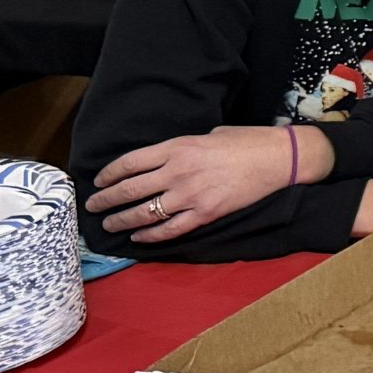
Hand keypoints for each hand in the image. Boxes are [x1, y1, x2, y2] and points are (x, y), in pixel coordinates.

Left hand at [88, 126, 305, 244]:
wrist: (278, 159)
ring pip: (144, 213)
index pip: (130, 163)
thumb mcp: (207, 135)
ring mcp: (191, 196)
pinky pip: (169, 229)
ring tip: (109, 224)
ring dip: (121, 220)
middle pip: (130, 189)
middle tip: (93, 206)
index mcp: (178, 147)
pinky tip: (138, 236)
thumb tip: (164, 161)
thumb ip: (181, 149)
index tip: (99, 182)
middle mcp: (178, 172)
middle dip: (106, 199)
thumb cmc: (246, 141)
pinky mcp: (205, 214)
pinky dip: (149, 235)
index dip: (109, 174)